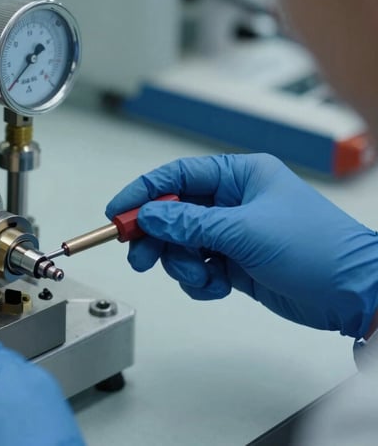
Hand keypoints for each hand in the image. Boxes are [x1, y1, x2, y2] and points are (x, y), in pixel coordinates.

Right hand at [106, 153, 377, 337]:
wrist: (352, 294)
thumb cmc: (317, 249)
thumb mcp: (245, 231)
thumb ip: (190, 222)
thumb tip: (150, 214)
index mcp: (239, 176)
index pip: (177, 176)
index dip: (143, 192)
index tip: (117, 212)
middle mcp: (233, 201)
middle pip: (172, 212)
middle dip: (155, 236)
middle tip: (140, 255)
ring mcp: (232, 233)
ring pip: (180, 244)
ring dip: (180, 263)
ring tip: (200, 275)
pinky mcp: (234, 262)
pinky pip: (197, 267)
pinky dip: (199, 281)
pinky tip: (218, 286)